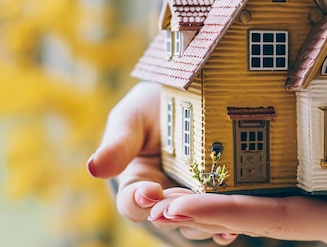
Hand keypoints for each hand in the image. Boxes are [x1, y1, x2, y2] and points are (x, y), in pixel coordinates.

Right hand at [87, 82, 237, 244]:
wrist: (191, 98)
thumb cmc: (152, 108)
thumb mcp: (132, 119)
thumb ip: (118, 144)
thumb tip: (93, 168)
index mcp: (137, 185)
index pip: (133, 204)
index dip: (139, 201)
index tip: (149, 190)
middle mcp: (165, 200)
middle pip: (168, 219)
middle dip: (177, 212)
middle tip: (187, 203)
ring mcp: (195, 200)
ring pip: (197, 223)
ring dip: (205, 222)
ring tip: (215, 215)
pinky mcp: (221, 197)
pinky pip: (223, 217)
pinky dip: (228, 225)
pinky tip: (233, 228)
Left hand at [148, 103, 326, 246]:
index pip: (282, 221)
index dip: (230, 213)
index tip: (182, 206)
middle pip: (256, 221)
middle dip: (203, 215)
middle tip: (149, 205)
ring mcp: (317, 206)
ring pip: (254, 210)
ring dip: (207, 204)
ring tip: (156, 196)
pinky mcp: (311, 188)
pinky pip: (265, 192)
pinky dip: (230, 187)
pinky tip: (198, 175)